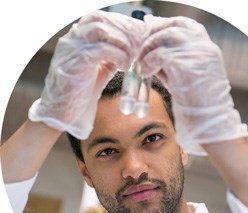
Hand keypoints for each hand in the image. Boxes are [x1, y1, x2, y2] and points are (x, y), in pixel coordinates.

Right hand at [29, 10, 143, 138]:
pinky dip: (117, 55)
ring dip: (122, 42)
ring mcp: (71, 49)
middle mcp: (72, 39)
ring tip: (131, 58)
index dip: (123, 23)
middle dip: (125, 30)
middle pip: (102, 19)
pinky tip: (124, 66)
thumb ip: (110, 58)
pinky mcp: (74, 62)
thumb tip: (128, 52)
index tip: (140, 33)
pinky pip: (100, 49)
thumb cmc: (79, 94)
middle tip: (141, 44)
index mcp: (78, 39)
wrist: (62, 113)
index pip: (101, 18)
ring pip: (100, 30)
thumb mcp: (98, 71)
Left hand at [139, 15, 247, 154]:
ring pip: (165, 37)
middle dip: (153, 35)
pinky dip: (148, 62)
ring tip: (143, 65)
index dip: (163, 26)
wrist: (210, 122)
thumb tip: (150, 51)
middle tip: (141, 50)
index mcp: (207, 48)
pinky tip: (146, 73)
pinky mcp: (187, 67)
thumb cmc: (197, 103)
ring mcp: (198, 55)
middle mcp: (205, 47)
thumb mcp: (185, 77)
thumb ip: (172, 61)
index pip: (184, 24)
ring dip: (149, 49)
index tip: (149, 35)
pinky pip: (160, 55)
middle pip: (173, 26)